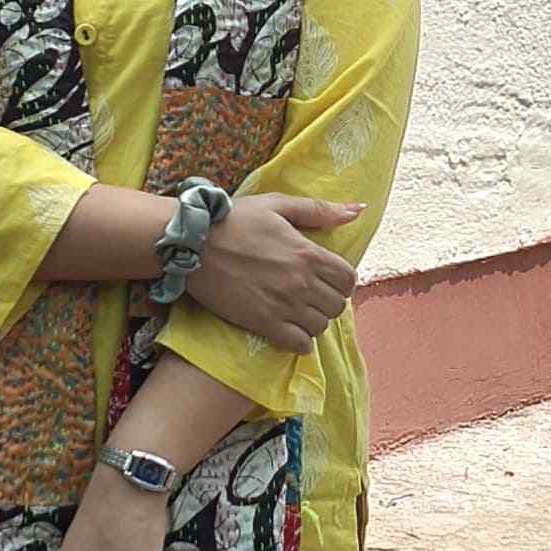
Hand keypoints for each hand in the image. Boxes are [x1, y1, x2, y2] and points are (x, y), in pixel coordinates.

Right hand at [181, 193, 360, 351]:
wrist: (192, 243)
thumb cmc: (234, 220)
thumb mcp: (277, 205)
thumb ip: (319, 210)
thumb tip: (358, 210)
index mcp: (308, 253)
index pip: (349, 279)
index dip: (341, 280)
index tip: (327, 279)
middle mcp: (301, 282)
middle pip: (337, 306)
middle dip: (328, 301)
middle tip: (310, 295)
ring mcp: (283, 305)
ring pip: (320, 327)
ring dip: (313, 321)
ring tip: (298, 311)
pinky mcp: (263, 323)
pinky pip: (299, 345)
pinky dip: (300, 341)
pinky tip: (289, 329)